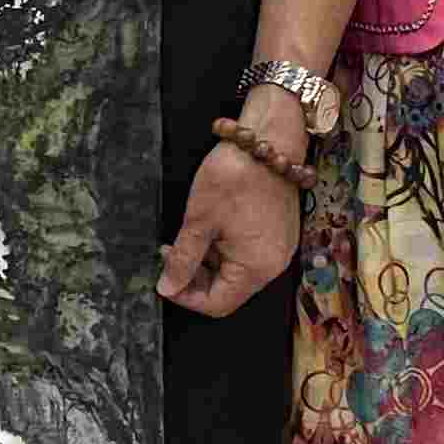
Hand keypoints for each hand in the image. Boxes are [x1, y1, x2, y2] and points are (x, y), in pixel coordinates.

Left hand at [158, 141, 297, 319]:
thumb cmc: (234, 177)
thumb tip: (167, 288)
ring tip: (188, 235)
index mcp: (255, 269)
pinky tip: (209, 227)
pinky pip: (247, 253)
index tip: (165, 276)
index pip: (217, 304)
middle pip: (228, 290)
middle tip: (171, 252)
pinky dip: (224, 248)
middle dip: (195, 277)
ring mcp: (278, 249)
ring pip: (235, 272)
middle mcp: (273, 265)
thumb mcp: (199, 221)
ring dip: (208, 261)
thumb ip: (183, 259)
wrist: (267, 138)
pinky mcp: (278, 233)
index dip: (186, 296)